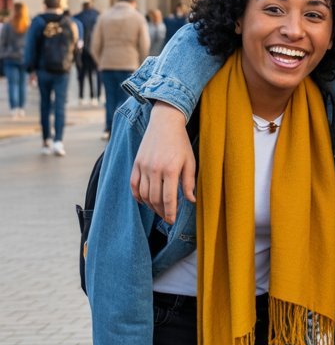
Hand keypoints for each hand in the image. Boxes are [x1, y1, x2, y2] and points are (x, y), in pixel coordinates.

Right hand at [130, 102, 193, 223]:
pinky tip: (144, 201)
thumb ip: (189, 182)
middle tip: (167, 217)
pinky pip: (134, 185)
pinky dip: (138, 196)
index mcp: (171, 170)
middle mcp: (155, 170)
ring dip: (150, 206)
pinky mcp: (136, 164)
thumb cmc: (181, 143)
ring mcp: (143, 167)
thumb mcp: (190, 161)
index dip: (170, 213)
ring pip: (144, 195)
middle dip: (161, 212)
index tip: (172, 220)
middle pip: (155, 199)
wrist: (165, 124)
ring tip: (158, 210)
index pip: (168, 198)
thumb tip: (191, 200)